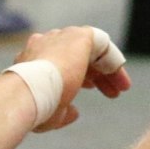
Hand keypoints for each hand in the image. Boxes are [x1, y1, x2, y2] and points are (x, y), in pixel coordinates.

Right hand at [11, 26, 131, 131]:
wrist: (29, 92)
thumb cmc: (34, 105)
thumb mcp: (48, 110)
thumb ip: (61, 108)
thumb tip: (74, 112)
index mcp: (35, 57)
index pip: (62, 61)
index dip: (81, 76)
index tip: (93, 90)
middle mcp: (46, 43)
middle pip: (78, 54)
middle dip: (96, 74)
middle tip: (111, 93)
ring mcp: (62, 37)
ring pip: (92, 49)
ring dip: (107, 69)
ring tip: (120, 89)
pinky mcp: (80, 36)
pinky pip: (103, 43)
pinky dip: (112, 60)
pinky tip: (120, 79)